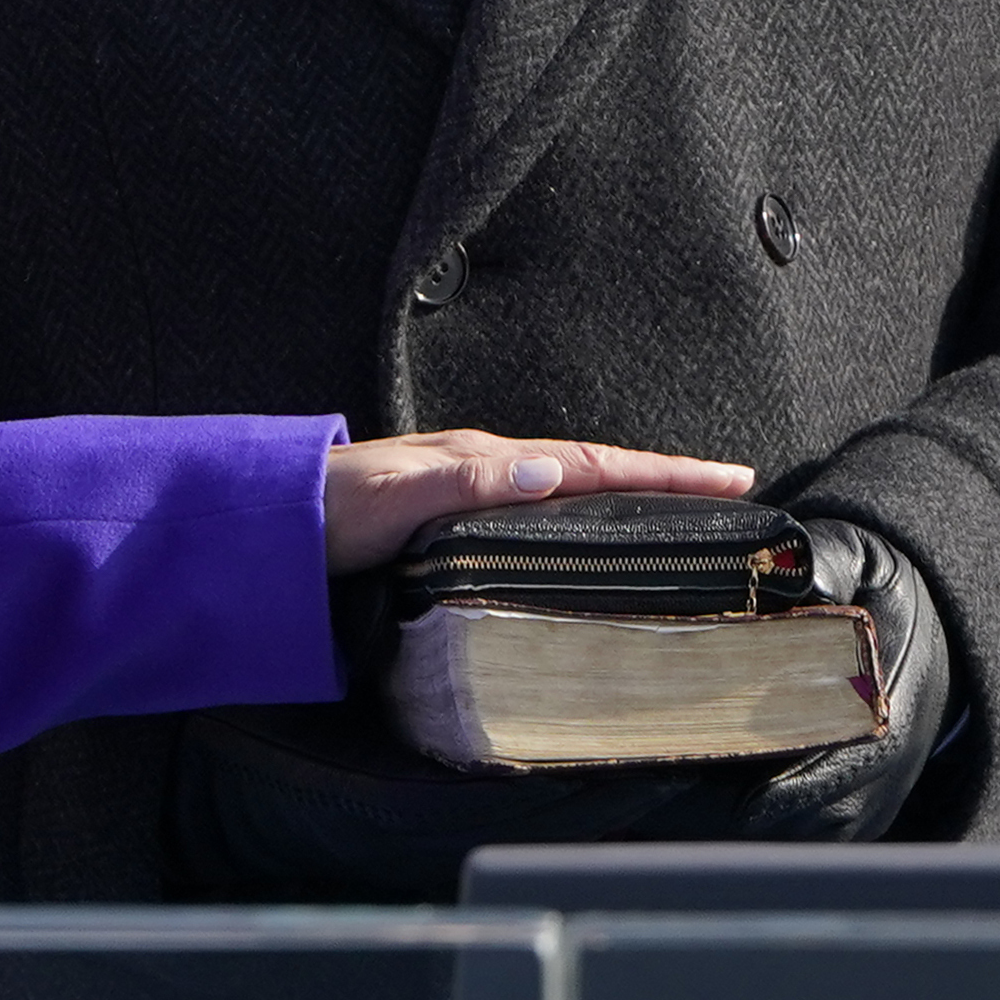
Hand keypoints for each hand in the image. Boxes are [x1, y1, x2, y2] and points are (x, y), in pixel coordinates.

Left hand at [322, 432, 760, 575]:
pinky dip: (585, 518)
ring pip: (572, 491)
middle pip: (595, 471)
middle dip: (666, 481)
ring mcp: (474, 489)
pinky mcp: (457, 515)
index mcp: (485, 459)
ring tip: (685, 516)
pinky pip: (542, 513)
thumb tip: (547, 472)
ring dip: (630, 499)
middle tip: (731, 493)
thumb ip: (465, 481)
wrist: (268, 520)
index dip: (662, 473)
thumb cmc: (325, 510)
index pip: (592, 463)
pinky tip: (595, 539)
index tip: (727, 476)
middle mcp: (487, 468)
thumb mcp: (395, 495)